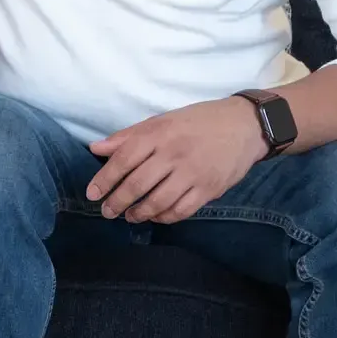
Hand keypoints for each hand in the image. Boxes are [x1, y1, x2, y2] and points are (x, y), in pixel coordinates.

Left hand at [86, 98, 269, 224]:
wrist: (244, 125)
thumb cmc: (197, 121)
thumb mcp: (161, 120)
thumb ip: (128, 136)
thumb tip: (96, 148)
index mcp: (159, 133)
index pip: (124, 159)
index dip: (105, 178)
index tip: (92, 194)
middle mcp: (174, 154)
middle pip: (138, 184)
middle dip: (117, 201)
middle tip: (107, 212)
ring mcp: (193, 173)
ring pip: (158, 201)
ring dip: (139, 213)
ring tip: (129, 216)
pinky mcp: (210, 189)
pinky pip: (182, 210)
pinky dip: (165, 217)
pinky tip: (155, 217)